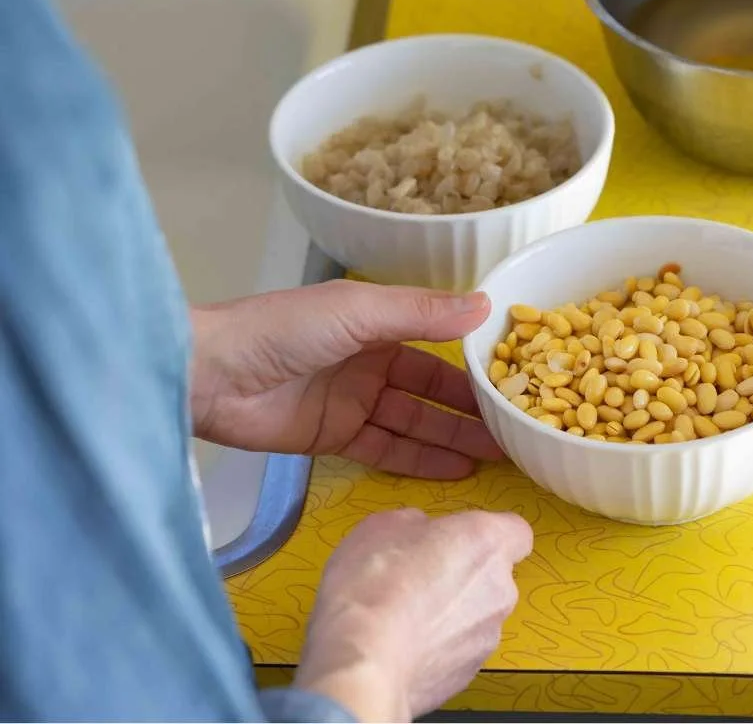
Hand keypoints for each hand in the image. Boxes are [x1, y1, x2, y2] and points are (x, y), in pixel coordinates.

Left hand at [190, 281, 502, 477]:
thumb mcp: (357, 311)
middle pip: (431, 387)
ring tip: (501, 454)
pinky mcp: (334, 438)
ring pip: (415, 421)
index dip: (473, 358)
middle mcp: (370, 360)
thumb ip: (420, 312)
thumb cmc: (282, 329)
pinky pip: (388, 450)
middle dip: (471, 407)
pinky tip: (457, 471)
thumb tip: (485, 305)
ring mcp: (353, 401)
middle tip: (520, 426)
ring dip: (454, 437)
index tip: (518, 374)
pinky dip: (421, 460)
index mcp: (376, 320)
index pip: (437, 341)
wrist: (210, 375)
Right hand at [295, 507, 532, 720]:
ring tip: (403, 617)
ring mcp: (486, 639)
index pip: (517, 532)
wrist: (362, 660)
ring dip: (450, 614)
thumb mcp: (385, 525)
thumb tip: (419, 535)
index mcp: (486, 541)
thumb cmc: (375, 581)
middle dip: (463, 575)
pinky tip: (400, 646)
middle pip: (493, 577)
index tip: (458, 536)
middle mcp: (498, 589)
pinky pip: (458, 651)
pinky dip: (437, 648)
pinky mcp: (467, 677)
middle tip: (419, 575)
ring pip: (476, 616)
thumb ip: (417, 526)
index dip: (489, 533)